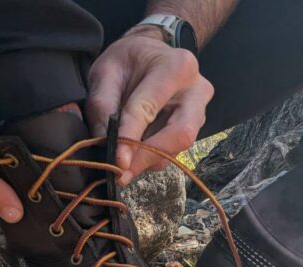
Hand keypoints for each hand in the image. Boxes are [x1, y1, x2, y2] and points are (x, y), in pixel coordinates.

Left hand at [87, 29, 212, 184]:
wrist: (150, 54)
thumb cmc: (129, 60)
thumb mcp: (107, 71)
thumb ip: (102, 104)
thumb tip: (103, 142)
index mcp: (176, 66)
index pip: (150, 109)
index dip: (131, 138)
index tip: (117, 162)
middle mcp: (196, 89)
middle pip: (181, 134)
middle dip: (148, 157)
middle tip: (122, 175)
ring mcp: (200, 110)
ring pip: (178, 147)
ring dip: (148, 160)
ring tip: (123, 165)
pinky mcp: (195, 126)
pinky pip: (174, 149)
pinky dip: (152, 157)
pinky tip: (135, 154)